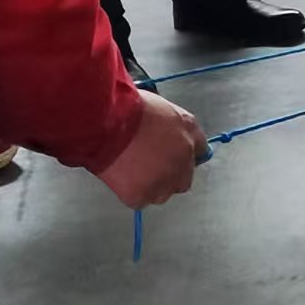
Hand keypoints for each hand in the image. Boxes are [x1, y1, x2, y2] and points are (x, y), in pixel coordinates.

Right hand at [94, 90, 206, 208]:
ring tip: (132, 169)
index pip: (200, 151)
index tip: (174, 155)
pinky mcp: (141, 196)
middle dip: (170, 175)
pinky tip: (121, 176)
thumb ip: (177, 124)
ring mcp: (163, 182)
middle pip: (183, 179)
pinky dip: (131, 192)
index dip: (183, 154)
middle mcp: (182, 162)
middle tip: (149, 165)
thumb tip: (178, 135)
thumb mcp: (163, 105)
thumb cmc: (128, 109)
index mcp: (189, 135)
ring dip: (152, 186)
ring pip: (162, 193)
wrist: (105, 123)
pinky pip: (140, 199)